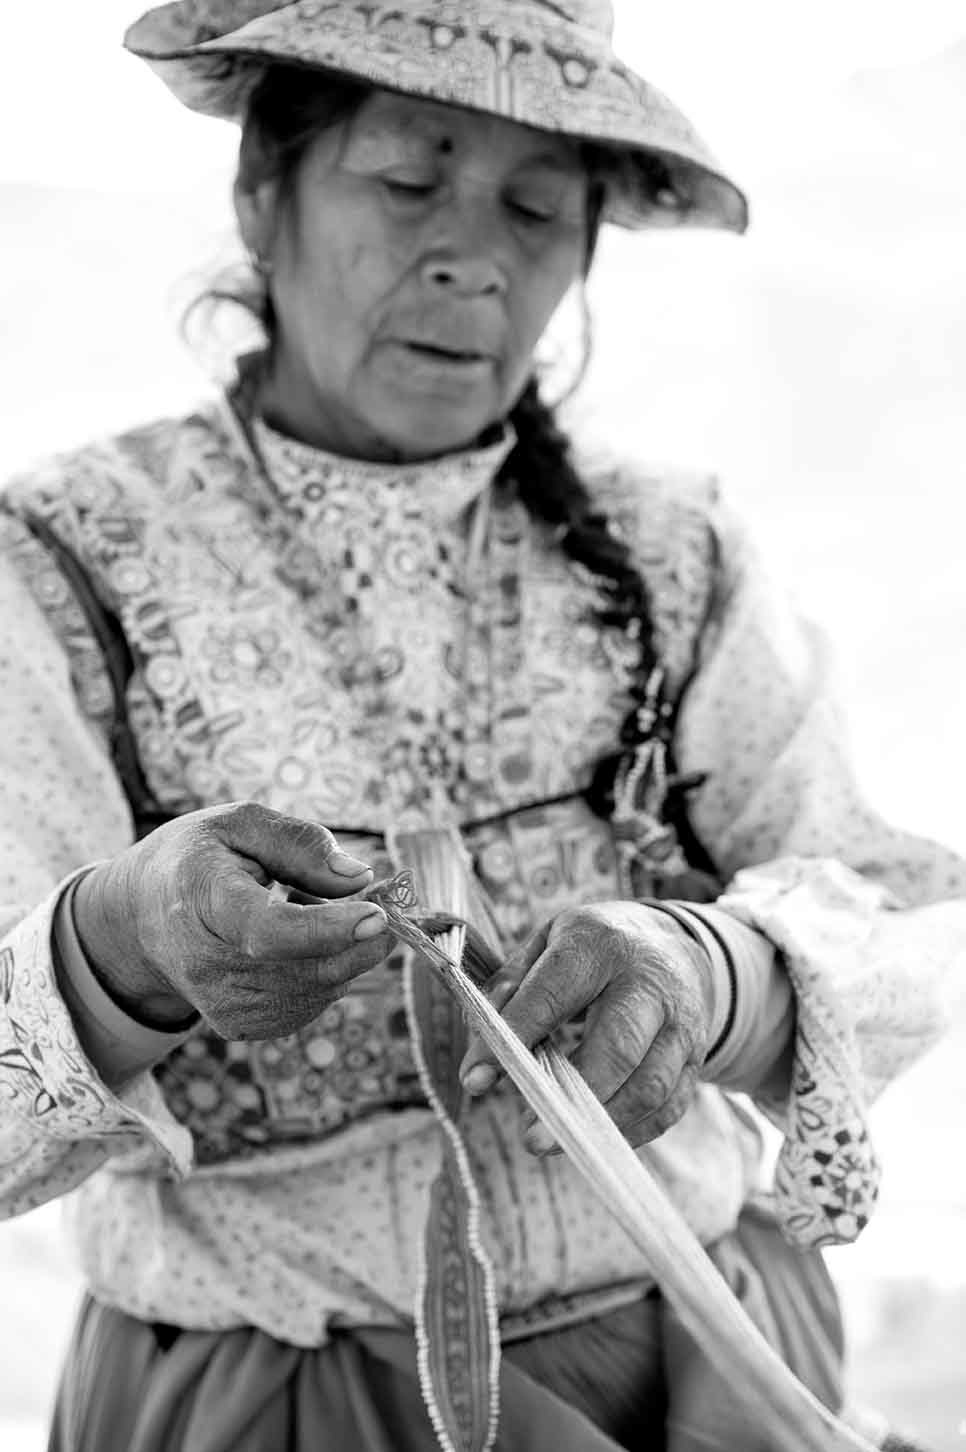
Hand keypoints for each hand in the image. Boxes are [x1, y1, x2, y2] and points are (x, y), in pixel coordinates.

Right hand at [72, 803, 393, 1039]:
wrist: (141, 916)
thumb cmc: (199, 859)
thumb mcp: (241, 823)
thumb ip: (302, 843)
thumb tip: (360, 878)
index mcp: (203, 901)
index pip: (268, 931)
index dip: (328, 929)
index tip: (377, 916)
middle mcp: (206, 964)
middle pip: (309, 968)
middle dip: (362, 938)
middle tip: (379, 900)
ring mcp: (221, 1003)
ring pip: (321, 988)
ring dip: (343, 950)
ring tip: (307, 908)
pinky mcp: (238, 1025)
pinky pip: (312, 1002)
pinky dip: (327, 971)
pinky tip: (301, 942)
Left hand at [459, 902, 714, 1150]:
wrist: (672, 944)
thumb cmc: (593, 951)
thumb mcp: (546, 945)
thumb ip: (510, 989)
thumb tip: (482, 1050)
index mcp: (600, 944)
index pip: (553, 993)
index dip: (515, 1036)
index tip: (476, 1080)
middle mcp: (649, 981)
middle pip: (618, 1046)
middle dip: (572, 1095)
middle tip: (530, 1137)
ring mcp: (681, 1022)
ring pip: (650, 1086)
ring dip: (601, 1123)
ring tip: (555, 1142)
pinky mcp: (696, 1058)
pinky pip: (668, 1107)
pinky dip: (630, 1132)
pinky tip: (594, 1138)